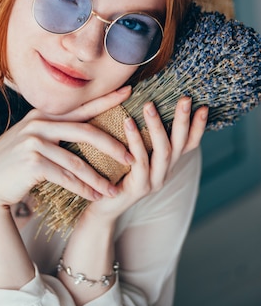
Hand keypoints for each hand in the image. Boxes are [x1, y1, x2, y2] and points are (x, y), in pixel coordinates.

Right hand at [0, 86, 133, 212]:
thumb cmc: (13, 163)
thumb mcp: (31, 138)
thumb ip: (53, 130)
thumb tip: (82, 127)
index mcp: (43, 115)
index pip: (81, 107)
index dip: (106, 100)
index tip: (130, 92)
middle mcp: (39, 124)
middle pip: (85, 131)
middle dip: (111, 145)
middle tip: (131, 157)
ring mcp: (34, 142)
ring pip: (77, 161)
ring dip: (98, 178)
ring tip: (114, 190)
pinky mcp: (32, 163)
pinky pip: (66, 177)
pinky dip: (82, 189)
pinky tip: (95, 197)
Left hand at [83, 96, 207, 222]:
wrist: (101, 206)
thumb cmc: (115, 172)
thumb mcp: (133, 152)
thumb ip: (143, 134)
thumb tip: (145, 102)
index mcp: (167, 163)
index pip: (189, 144)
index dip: (198, 127)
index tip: (203, 106)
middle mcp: (165, 172)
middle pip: (180, 144)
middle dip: (183, 121)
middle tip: (185, 99)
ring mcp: (154, 182)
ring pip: (163, 151)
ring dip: (158, 127)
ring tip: (150, 105)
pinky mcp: (139, 188)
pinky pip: (140, 161)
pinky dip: (136, 141)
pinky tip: (129, 122)